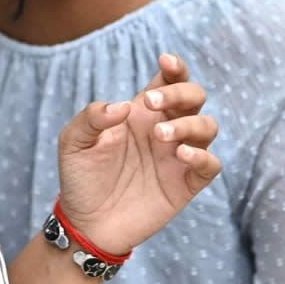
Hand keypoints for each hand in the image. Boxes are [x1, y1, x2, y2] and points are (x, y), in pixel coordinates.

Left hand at [55, 54, 220, 254]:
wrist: (85, 222)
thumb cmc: (80, 176)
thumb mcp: (73, 141)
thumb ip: (92, 117)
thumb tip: (122, 106)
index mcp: (141, 113)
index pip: (169, 80)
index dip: (175, 67)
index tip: (166, 61)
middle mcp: (164, 129)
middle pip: (194, 97)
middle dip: (180, 92)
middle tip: (151, 102)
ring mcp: (177, 156)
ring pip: (207, 126)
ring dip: (189, 124)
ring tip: (161, 136)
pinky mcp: (186, 184)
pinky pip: (211, 164)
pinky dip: (203, 155)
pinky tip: (181, 154)